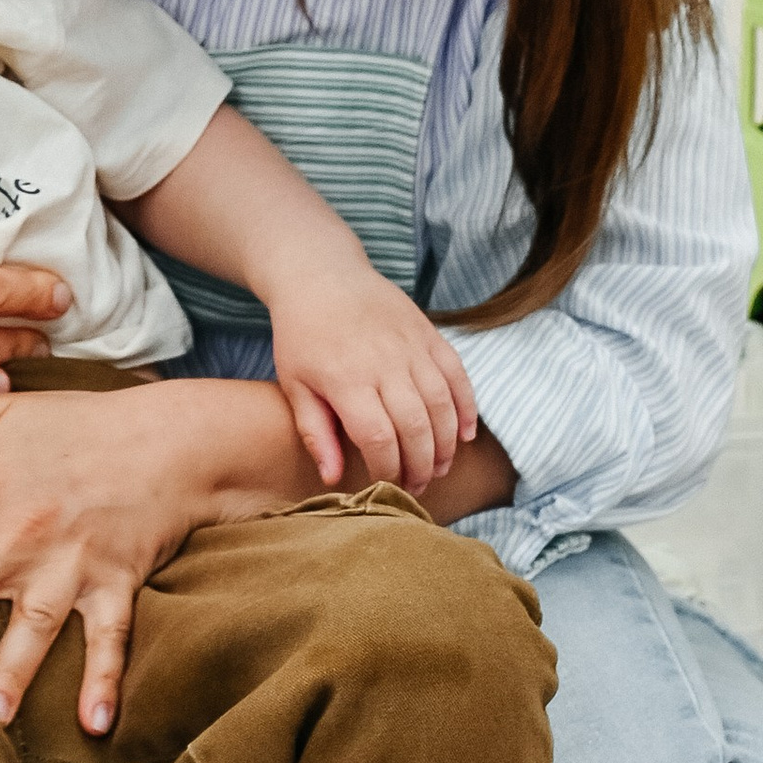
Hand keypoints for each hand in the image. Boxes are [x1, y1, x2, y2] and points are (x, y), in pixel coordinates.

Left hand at [0, 378, 287, 737]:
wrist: (167, 437)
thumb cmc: (78, 422)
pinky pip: (108, 641)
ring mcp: (66, 569)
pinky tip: (94, 725)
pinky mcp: (112, 586)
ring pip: (27, 631)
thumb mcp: (0, 414)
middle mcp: (14, 541)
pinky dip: (103, 681)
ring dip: (6, 677)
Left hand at [270, 264, 476, 492]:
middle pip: (416, 427)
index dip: (387, 469)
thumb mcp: (294, 384)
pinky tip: (466, 436)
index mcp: (346, 379)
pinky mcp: (429, 333)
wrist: (321, 273)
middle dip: (420, 466)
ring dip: (447, 444)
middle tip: (417, 488)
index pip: (379, 438)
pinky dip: (467, 408)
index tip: (384, 486)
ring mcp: (412, 346)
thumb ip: (316, 432)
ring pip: (442, 405)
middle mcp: (385, 362)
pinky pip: (458, 376)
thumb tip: (334, 480)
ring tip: (439, 469)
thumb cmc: (302, 334)